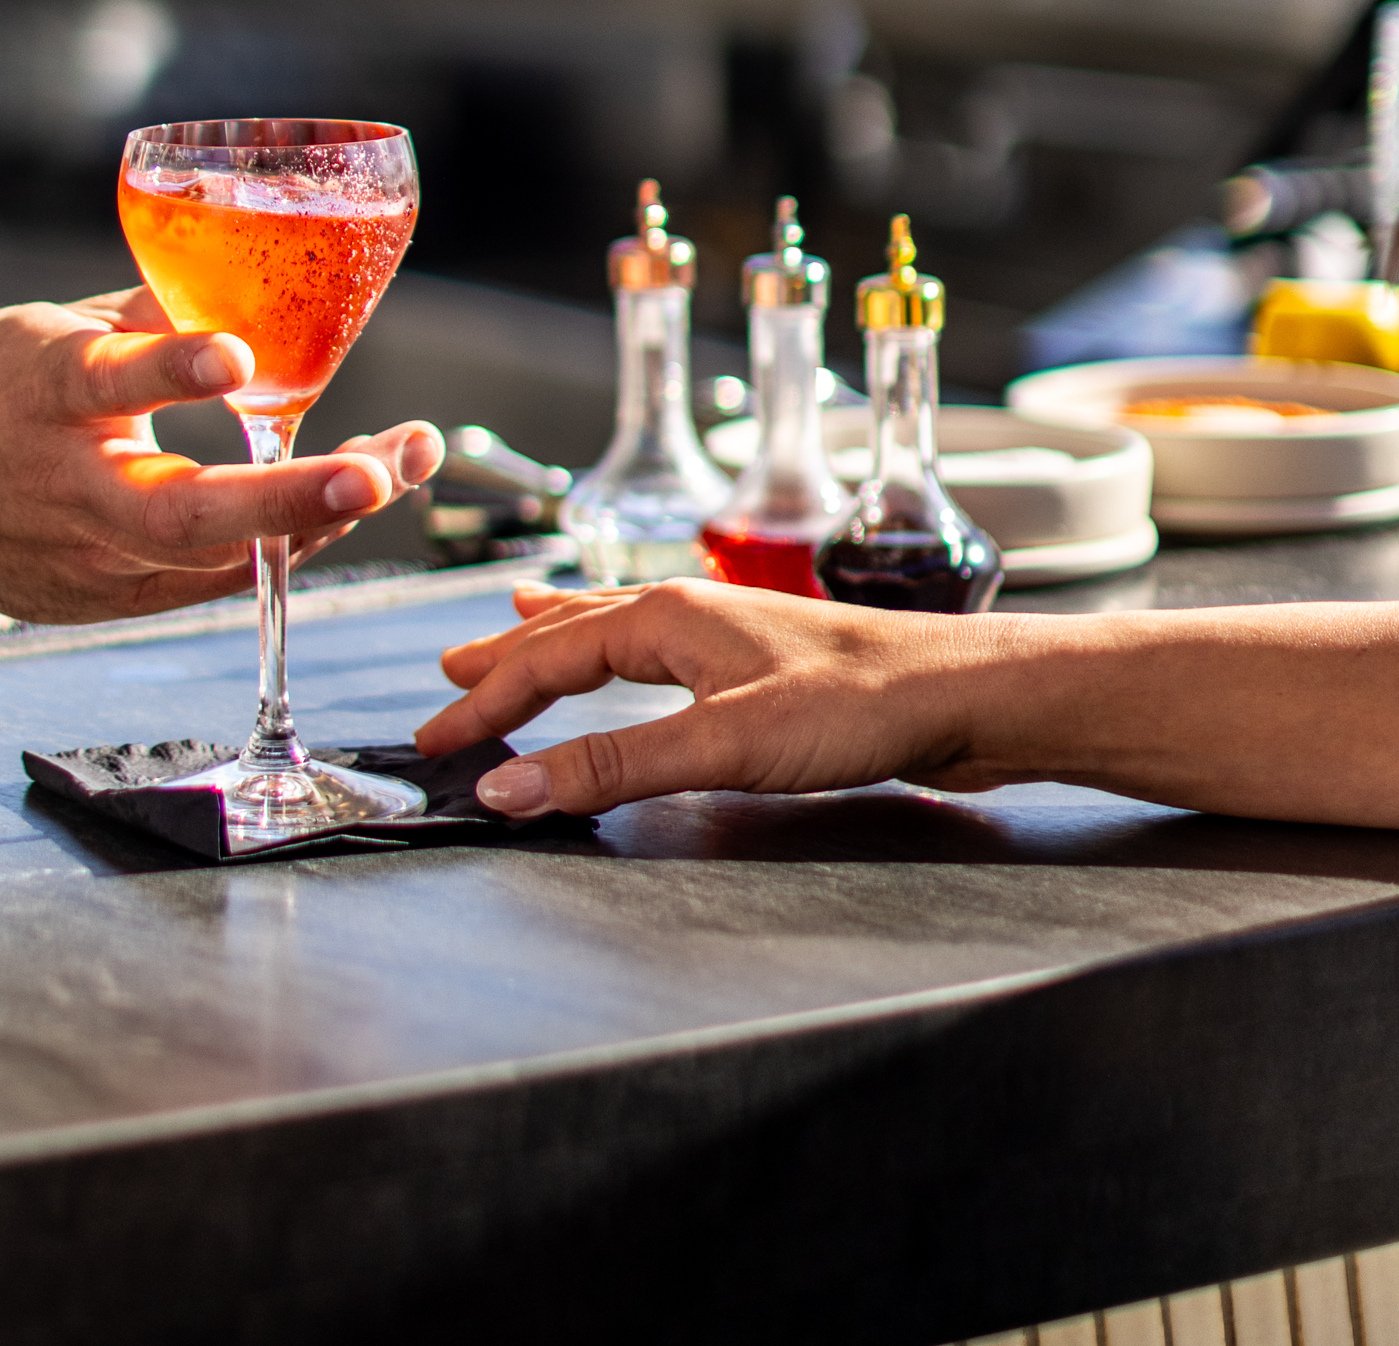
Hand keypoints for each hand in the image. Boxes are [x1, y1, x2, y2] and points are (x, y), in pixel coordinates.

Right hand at [0, 287, 440, 625]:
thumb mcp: (49, 328)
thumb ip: (149, 312)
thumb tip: (247, 263)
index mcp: (39, 393)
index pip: (104, 379)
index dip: (170, 369)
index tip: (237, 356)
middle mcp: (63, 489)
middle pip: (177, 514)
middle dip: (288, 497)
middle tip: (377, 469)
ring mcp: (84, 562)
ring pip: (207, 560)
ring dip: (312, 518)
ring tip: (397, 467)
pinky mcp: (101, 604)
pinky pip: (206, 580)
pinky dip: (279, 543)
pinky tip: (343, 503)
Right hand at [417, 580, 996, 817]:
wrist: (962, 695)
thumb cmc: (858, 704)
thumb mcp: (723, 745)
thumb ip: (613, 766)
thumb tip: (511, 785)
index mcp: (668, 617)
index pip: (548, 659)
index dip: (487, 701)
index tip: (436, 737)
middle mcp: (688, 612)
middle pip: (570, 632)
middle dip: (506, 663)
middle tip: (448, 683)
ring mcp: (724, 635)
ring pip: (611, 630)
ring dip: (554, 644)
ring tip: (511, 634)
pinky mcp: (757, 666)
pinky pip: (652, 649)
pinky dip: (610, 650)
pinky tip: (627, 655)